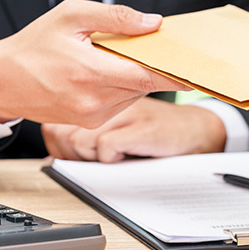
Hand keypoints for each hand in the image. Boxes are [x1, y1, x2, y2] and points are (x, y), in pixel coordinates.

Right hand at [0, 0, 189, 127]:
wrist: (0, 82)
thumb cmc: (33, 46)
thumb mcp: (71, 16)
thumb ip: (115, 17)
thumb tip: (152, 22)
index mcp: (91, 73)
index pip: (149, 75)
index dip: (177, 72)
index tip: (199, 67)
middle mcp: (95, 101)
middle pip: (145, 84)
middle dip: (156, 66)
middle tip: (162, 46)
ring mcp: (93, 116)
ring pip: (134, 94)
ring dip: (137, 76)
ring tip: (122, 55)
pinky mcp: (91, 123)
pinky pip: (121, 103)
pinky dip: (124, 86)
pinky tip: (110, 70)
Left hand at [41, 97, 226, 162]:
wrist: (194, 128)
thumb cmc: (151, 126)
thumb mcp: (114, 123)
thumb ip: (85, 130)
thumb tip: (54, 153)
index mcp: (98, 91)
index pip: (56, 119)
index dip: (57, 142)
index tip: (69, 153)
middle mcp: (108, 95)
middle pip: (61, 131)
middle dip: (70, 153)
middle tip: (90, 157)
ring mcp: (124, 111)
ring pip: (79, 139)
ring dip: (89, 157)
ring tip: (108, 155)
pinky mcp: (140, 127)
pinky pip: (105, 146)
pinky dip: (110, 158)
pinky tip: (122, 155)